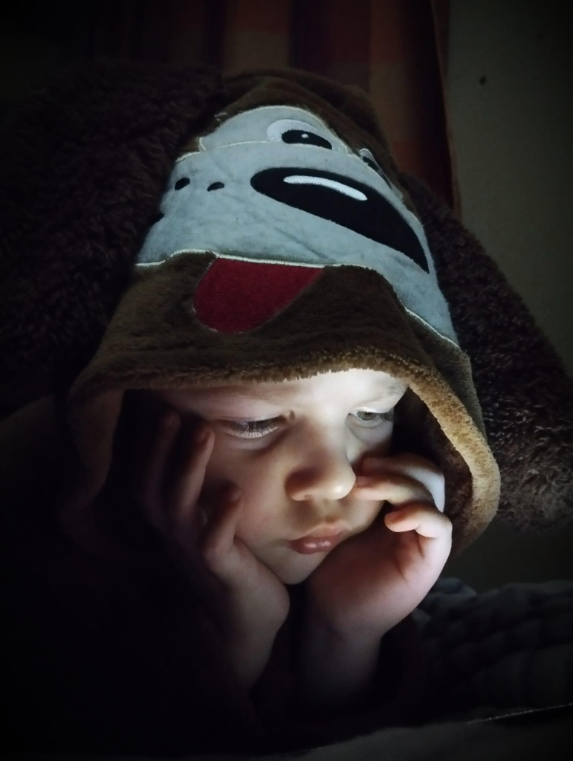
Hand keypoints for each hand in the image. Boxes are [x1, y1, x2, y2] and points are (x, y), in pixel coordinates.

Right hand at [126, 405, 289, 638]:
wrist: (246, 624)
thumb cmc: (231, 563)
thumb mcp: (208, 524)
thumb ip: (200, 493)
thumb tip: (208, 441)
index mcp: (168, 524)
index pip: (143, 480)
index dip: (146, 448)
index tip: (157, 408)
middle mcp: (174, 536)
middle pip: (152, 489)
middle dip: (159, 448)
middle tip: (171, 410)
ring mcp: (194, 553)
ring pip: (179, 509)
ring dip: (189, 468)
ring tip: (203, 431)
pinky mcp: (221, 571)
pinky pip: (214, 543)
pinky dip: (221, 517)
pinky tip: (233, 491)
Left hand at [305, 453, 452, 640]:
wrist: (334, 613)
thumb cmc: (331, 565)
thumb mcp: (335, 519)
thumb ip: (346, 491)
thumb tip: (335, 457)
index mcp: (395, 501)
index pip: (411, 464)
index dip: (390, 457)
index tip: (358, 463)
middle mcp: (415, 514)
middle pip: (427, 472)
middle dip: (397, 465)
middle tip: (364, 472)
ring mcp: (425, 536)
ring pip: (433, 493)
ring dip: (401, 484)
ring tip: (365, 491)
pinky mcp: (431, 559)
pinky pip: (441, 527)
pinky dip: (421, 515)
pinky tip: (393, 521)